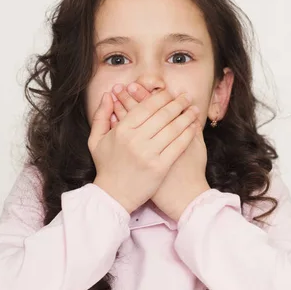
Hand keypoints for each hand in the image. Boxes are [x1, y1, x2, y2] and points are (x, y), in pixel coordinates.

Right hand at [88, 85, 199, 213]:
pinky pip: (178, 146)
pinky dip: (188, 134)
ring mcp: (149, 154)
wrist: (113, 196)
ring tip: (194, 110)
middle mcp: (135, 140)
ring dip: (186, 116)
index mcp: (121, 131)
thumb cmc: (106, 167)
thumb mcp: (96, 140)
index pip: (146, 107)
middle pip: (162, 115)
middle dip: (177, 103)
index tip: (170, 93)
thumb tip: (107, 95)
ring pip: (173, 129)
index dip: (161, 98)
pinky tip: (193, 128)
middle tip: (186, 97)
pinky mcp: (160, 167)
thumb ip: (100, 116)